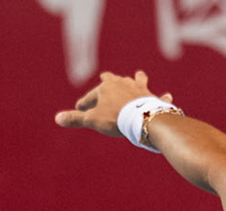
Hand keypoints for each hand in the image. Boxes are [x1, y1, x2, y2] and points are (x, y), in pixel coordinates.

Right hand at [54, 70, 170, 136]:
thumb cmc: (115, 118)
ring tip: (139, 75)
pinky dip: (162, 98)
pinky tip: (168, 95)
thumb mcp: (92, 119)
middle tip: (106, 77)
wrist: (141, 119)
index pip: (92, 96)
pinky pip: (158, 98)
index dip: (85, 103)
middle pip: (113, 79)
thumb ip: (76, 118)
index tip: (80, 108)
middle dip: (109, 80)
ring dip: (138, 80)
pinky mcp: (153, 98)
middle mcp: (123, 84)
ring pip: (138, 81)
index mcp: (106, 87)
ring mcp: (139, 89)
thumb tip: (57, 118)